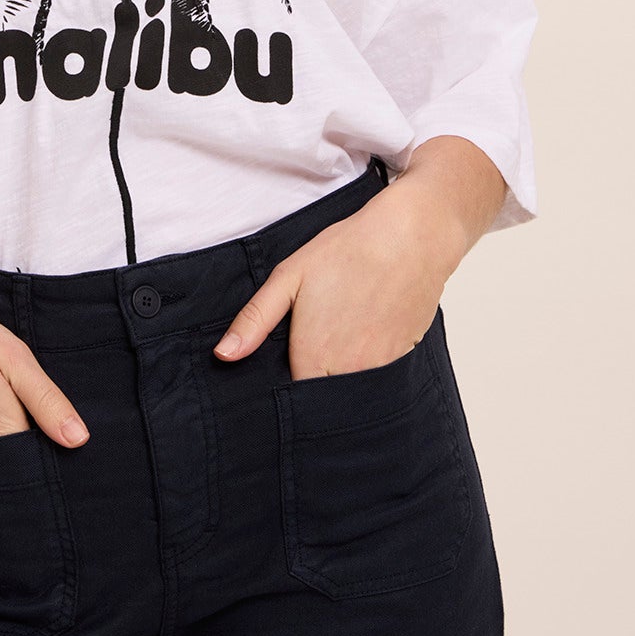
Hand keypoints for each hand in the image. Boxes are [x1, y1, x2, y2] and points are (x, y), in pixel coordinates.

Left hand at [211, 178, 454, 377]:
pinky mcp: (403, 361)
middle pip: (323, 399)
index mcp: (313, 357)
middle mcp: (348, 373)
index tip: (283, 368)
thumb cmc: (347, 251)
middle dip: (313, 385)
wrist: (411, 236)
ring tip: (339, 332)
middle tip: (313, 343)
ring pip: (351, 390)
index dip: (284, 387)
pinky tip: (365, 331)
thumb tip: (223, 356)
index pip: (292, 399)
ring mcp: (380, 371)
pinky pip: (378, 379)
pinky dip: (368, 366)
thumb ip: (255, 321)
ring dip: (341, 377)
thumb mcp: (289, 277)